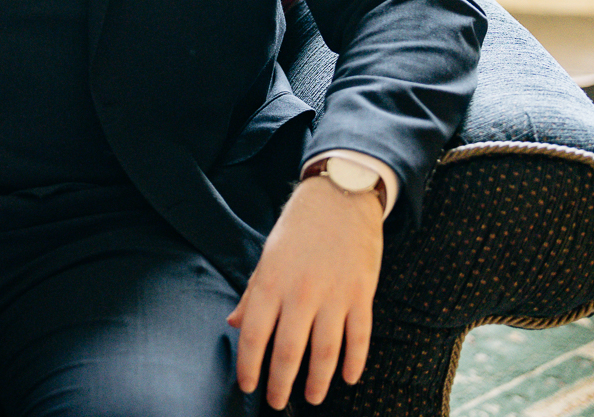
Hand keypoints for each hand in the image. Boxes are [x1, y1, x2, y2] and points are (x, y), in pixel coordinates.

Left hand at [228, 176, 383, 408]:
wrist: (339, 197)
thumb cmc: (297, 229)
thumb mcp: (266, 257)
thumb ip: (252, 295)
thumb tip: (233, 325)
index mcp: (270, 282)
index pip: (254, 335)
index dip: (249, 365)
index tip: (248, 386)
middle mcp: (300, 292)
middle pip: (289, 351)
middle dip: (281, 383)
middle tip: (277, 403)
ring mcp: (333, 295)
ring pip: (325, 351)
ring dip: (319, 381)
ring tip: (313, 398)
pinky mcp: (361, 294)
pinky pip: (359, 337)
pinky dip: (354, 362)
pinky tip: (348, 378)